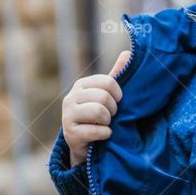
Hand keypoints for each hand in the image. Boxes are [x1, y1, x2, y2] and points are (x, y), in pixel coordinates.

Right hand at [62, 51, 129, 167]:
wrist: (85, 142)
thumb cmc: (99, 114)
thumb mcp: (107, 94)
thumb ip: (117, 75)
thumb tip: (128, 52)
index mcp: (82, 85)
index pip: (108, 81)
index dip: (118, 94)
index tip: (117, 102)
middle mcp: (71, 97)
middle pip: (104, 97)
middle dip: (113, 110)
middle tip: (110, 116)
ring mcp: (67, 115)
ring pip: (99, 112)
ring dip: (108, 122)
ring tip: (105, 124)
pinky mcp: (69, 133)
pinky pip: (95, 131)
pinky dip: (105, 134)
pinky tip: (103, 135)